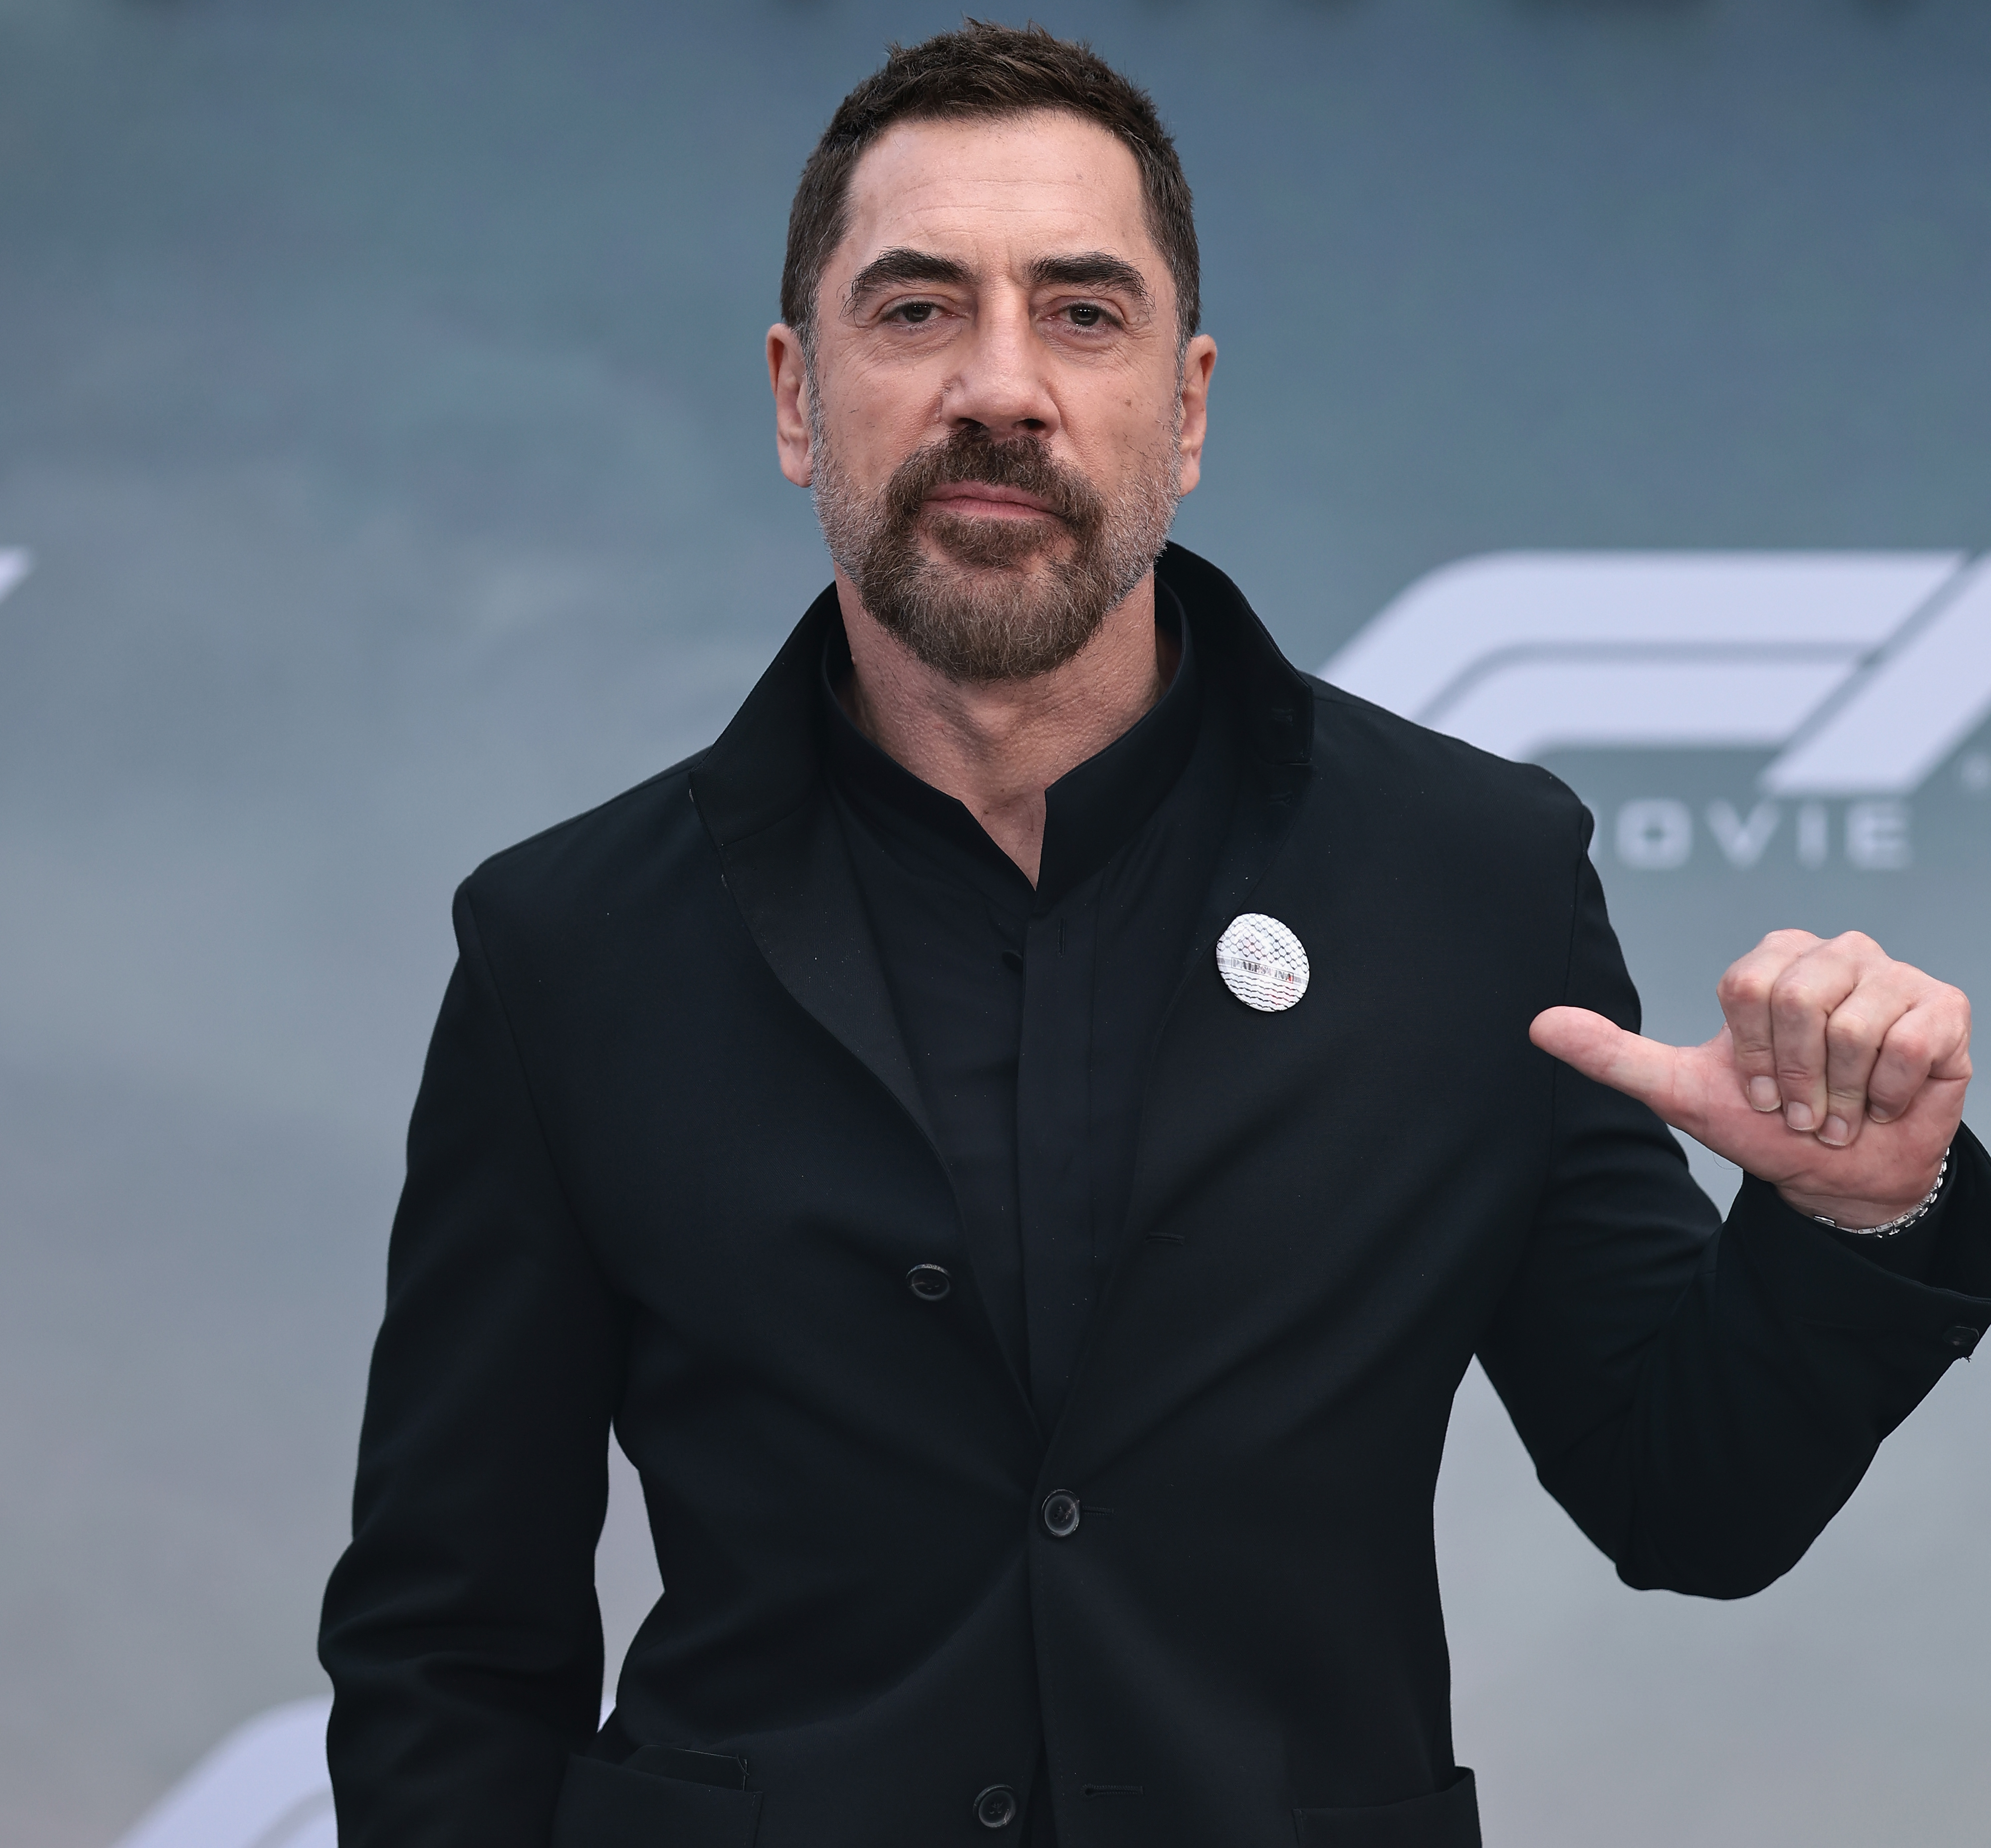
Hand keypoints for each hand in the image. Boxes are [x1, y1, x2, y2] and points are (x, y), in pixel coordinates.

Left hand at [1532, 930, 1970, 1225]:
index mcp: (1774, 958)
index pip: (1747, 987)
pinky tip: (1883, 1102)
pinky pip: (1911, 1046)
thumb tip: (1537, 1024)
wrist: (1839, 1170)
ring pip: (1855, 1026)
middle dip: (1795, 1076)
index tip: (1757, 1088)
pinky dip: (1889, 1094)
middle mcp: (1836, 951)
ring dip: (1841, 1092)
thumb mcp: (1678, 1089)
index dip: (1750, 1053)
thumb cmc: (1763, 1121)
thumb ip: (1610, 1053)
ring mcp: (1894, 975)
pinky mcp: (1944, 1008)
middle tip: (1801, 1107)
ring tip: (1839, 1109)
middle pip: (1799, 1001)